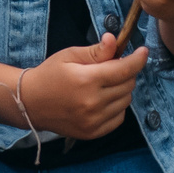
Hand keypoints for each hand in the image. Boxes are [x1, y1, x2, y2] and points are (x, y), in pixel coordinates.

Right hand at [18, 37, 149, 140]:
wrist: (29, 103)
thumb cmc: (50, 74)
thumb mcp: (70, 56)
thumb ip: (96, 51)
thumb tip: (114, 40)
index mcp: (86, 80)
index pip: (124, 69)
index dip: (138, 59)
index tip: (144, 52)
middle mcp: (92, 103)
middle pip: (128, 85)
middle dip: (125, 73)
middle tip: (112, 67)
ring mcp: (93, 121)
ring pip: (126, 101)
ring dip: (121, 90)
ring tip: (104, 85)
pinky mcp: (92, 132)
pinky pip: (119, 118)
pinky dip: (116, 107)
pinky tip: (103, 100)